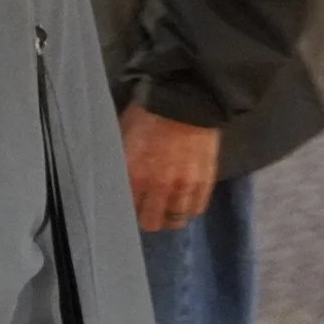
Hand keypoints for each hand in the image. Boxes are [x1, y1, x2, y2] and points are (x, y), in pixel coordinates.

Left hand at [120, 103, 220, 233]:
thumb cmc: (147, 115)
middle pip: (152, 222)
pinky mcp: (205, 182)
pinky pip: (197, 208)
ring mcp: (185, 186)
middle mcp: (159, 186)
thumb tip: (117, 176)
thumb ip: (122, 162)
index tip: (128, 205)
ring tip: (167, 205)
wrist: (185, 101)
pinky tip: (184, 199)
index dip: (127, 208)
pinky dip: (189, 207)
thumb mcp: (123, 136)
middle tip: (147, 209)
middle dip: (147, 217)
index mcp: (134, 173)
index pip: (127, 208)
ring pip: (176, 219)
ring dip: (170, 214)